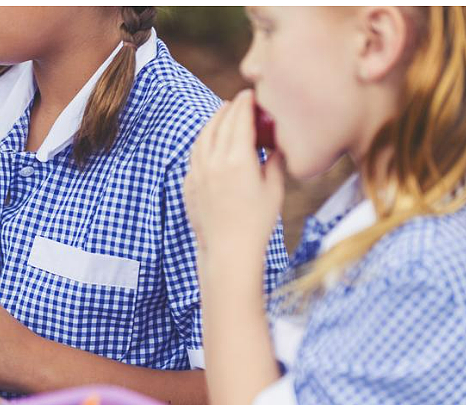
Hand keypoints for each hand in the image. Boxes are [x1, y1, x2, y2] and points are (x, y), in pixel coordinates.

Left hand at [183, 90, 284, 262]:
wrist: (228, 250)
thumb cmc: (257, 222)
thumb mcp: (273, 188)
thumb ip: (274, 160)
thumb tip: (277, 143)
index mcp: (237, 159)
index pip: (239, 119)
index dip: (245, 103)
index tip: (251, 94)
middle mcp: (213, 162)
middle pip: (220, 124)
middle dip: (230, 109)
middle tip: (239, 100)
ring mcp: (197, 173)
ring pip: (202, 137)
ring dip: (213, 122)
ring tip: (222, 114)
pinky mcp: (189, 185)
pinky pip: (194, 155)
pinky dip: (203, 142)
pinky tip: (209, 142)